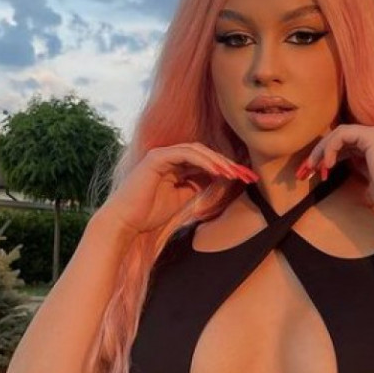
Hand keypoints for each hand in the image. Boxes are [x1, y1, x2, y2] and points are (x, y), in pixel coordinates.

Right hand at [96, 144, 257, 235]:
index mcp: (175, 166)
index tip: (246, 179)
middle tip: (248, 175)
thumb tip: (217, 178)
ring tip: (234, 173)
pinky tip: (217, 171)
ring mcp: (162, 155)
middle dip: (228, 164)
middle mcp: (169, 156)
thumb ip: (196, 185)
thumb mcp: (181, 199)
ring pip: (197, 150)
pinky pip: (185, 154)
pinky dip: (203, 161)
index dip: (227, 169)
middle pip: (205, 154)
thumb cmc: (148, 214)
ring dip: (218, 161)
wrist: (125, 223)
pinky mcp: (156, 158)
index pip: (206, 162)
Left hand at [295, 125, 373, 219]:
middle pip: (342, 138)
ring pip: (339, 134)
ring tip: (310, 169)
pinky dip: (330, 148)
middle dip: (319, 153)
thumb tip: (353, 180)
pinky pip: (342, 135)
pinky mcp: (373, 136)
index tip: (316, 174)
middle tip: (303, 171)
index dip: (330, 157)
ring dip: (321, 151)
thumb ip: (363, 176)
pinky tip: (327, 166)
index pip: (350, 145)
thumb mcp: (373, 187)